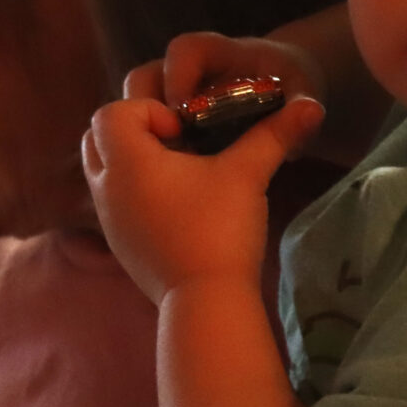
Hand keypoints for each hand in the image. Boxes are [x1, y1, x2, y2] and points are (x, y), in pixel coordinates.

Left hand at [82, 90, 320, 302]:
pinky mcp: (118, 243)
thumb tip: (312, 106)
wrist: (205, 300)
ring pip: (100, 170)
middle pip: (94, 136)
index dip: (147, 110)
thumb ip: (274, 134)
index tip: (182, 131)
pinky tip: (174, 203)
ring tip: (175, 170)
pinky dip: (132, 190)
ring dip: (129, 158)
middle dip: (130, 128)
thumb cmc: (219, 229)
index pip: (111, 112)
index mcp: (126, 161)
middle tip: (174, 140)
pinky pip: (112, 201)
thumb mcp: (247, 174)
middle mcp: (105, 187)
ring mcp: (108, 218)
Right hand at [127, 34, 327, 158]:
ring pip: (133, 112)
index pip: (185, 50)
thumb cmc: (290, 82)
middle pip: (143, 79)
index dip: (177, 76)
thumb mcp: (302, 91)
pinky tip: (171, 186)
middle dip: (145, 112)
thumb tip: (311, 111)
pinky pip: (139, 139)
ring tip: (168, 173)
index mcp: (216, 54)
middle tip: (168, 150)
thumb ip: (301, 105)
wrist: (284, 87)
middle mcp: (184, 73)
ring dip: (142, 142)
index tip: (183, 113)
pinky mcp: (165, 127)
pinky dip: (148, 160)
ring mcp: (170, 100)